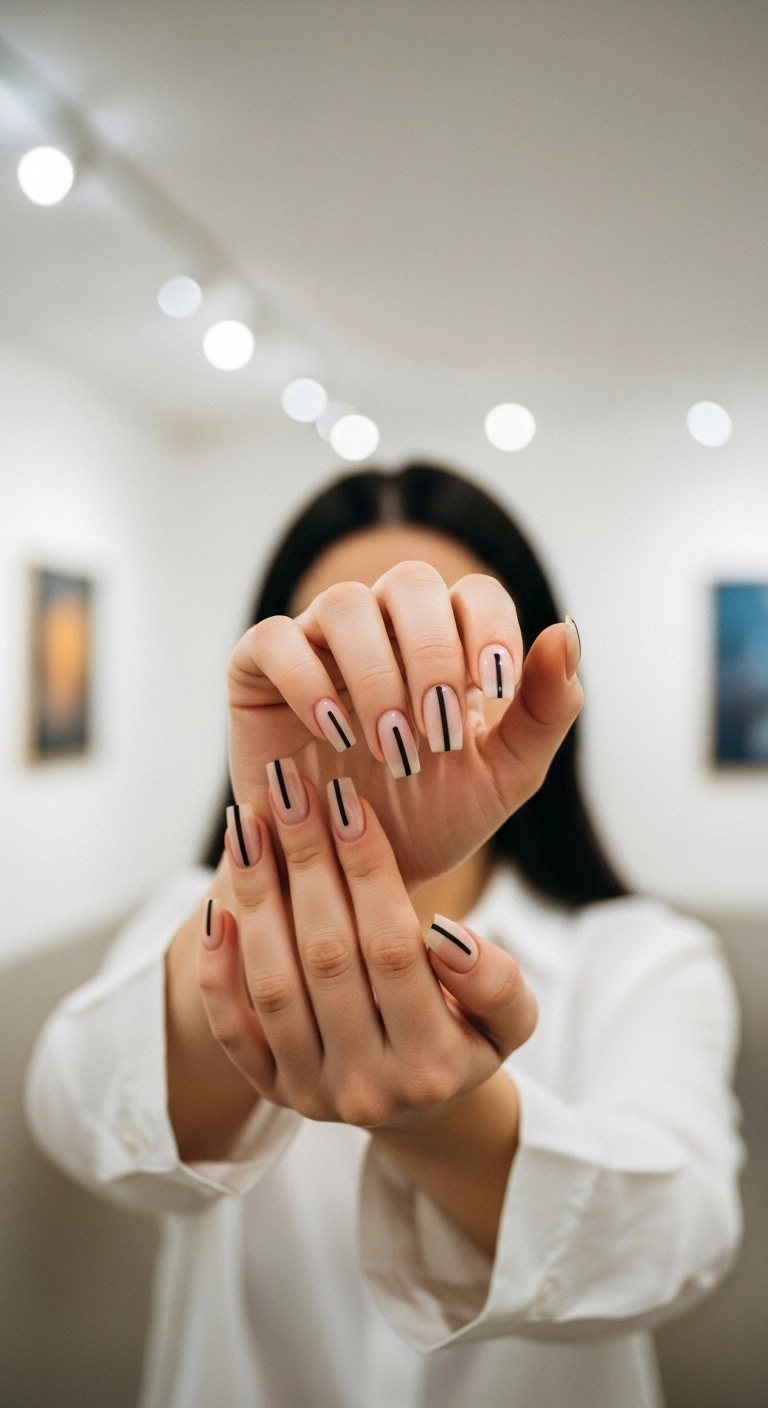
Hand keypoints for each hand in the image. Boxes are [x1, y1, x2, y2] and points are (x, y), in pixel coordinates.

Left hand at [198, 773, 536, 1129]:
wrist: (421, 1104)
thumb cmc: (467, 1034)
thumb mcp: (511, 1019)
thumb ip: (497, 983)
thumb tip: (450, 939)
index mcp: (433, 1063)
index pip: (393, 950)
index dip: (370, 872)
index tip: (349, 805)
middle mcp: (368, 1087)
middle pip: (328, 958)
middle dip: (307, 864)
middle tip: (291, 795)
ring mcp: (311, 1092)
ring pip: (275, 986)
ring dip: (257, 898)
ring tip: (249, 828)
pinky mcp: (270, 1091)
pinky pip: (231, 1031)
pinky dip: (217, 971)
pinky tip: (216, 909)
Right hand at [227, 563, 581, 888]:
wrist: (351, 881)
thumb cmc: (429, 820)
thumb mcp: (502, 777)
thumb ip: (543, 711)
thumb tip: (566, 631)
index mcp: (448, 642)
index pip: (475, 593)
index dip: (490, 627)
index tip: (497, 688)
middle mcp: (383, 628)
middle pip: (410, 583)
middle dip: (431, 653)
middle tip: (438, 730)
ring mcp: (318, 643)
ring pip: (345, 604)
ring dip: (374, 672)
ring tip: (387, 745)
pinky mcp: (259, 670)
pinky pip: (274, 638)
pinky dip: (305, 678)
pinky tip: (330, 730)